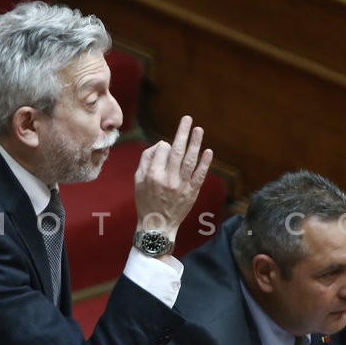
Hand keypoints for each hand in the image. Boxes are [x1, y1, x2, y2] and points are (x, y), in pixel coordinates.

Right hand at [134, 115, 212, 241]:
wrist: (158, 225)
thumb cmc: (145, 201)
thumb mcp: (137, 180)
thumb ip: (146, 160)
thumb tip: (160, 145)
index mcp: (152, 175)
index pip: (162, 150)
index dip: (164, 146)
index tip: (164, 149)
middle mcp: (168, 179)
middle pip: (177, 151)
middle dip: (182, 132)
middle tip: (187, 118)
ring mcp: (181, 186)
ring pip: (190, 160)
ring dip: (195, 143)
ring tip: (198, 129)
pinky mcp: (192, 192)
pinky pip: (200, 175)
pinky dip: (205, 163)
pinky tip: (208, 151)